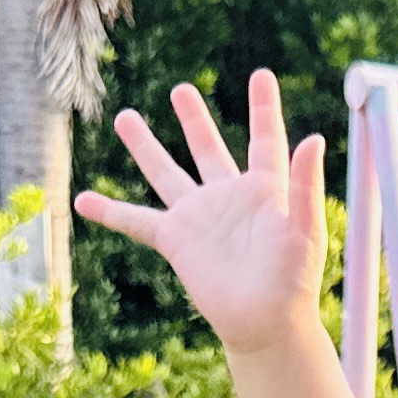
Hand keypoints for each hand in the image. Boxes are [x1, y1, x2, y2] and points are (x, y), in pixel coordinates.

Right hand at [76, 71, 327, 356]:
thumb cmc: (294, 281)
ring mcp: (199, 217)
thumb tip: (314, 138)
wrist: (266, 323)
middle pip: (207, 148)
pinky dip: (109, 211)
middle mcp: (228, 197)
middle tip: (180, 89)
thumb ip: (306, 185)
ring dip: (145, 146)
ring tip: (124, 117)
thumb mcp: (306, 230)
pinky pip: (136, 221)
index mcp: (265, 189)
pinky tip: (83, 200)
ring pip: (166, 173)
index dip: (264, 108)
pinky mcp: (176, 241)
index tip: (261, 74)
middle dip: (193, 120)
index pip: (265, 140)